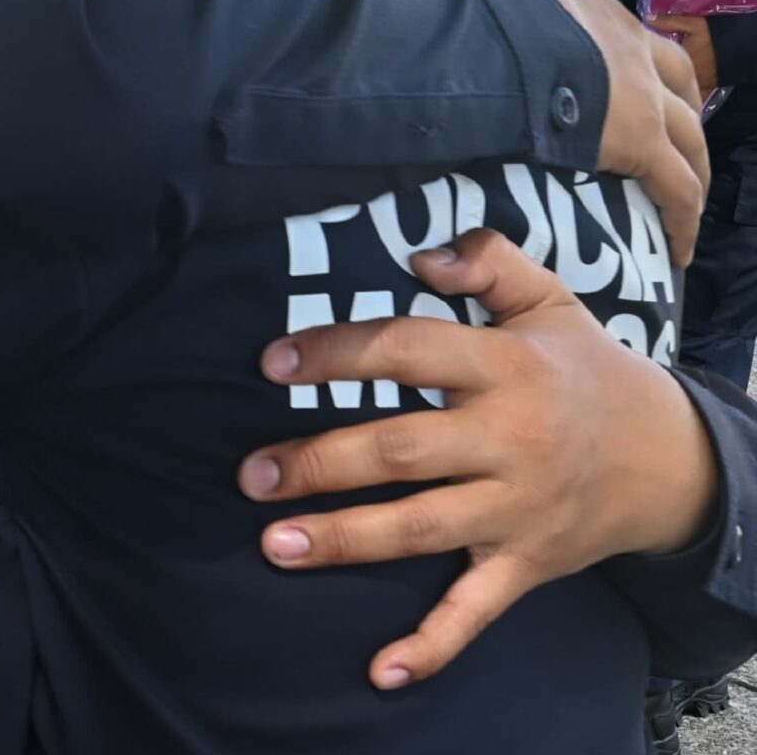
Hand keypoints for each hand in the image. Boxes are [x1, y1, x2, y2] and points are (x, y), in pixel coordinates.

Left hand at [235, 230, 718, 690]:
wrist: (673, 458)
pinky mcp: (528, 564)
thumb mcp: (550, 301)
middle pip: (401, 450)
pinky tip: (381, 669)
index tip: (273, 364)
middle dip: (320, 463)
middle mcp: (510, 440)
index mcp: (506, 367)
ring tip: (273, 545)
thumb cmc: (585, 370)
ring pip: (422, 528)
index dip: (337, 355)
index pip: (406, 352)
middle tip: (250, 474)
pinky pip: (477, 609)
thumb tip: (420, 252)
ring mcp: (518, 509)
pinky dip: (432, 644)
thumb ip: (487, 262)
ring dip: (345, 540)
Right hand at [446, 0, 707, 262]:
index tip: (589, 73)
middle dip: (673, 103)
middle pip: (671, 73)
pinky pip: (674, 185)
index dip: (603, 45)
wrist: (502, 36)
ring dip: (689, 161)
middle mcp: (628, 36)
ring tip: (683, 194)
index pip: (607, 18)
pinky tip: (678, 243)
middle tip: (662, 137)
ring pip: (686, 130)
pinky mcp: (641, 140)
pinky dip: (680, 213)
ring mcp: (641, 88)